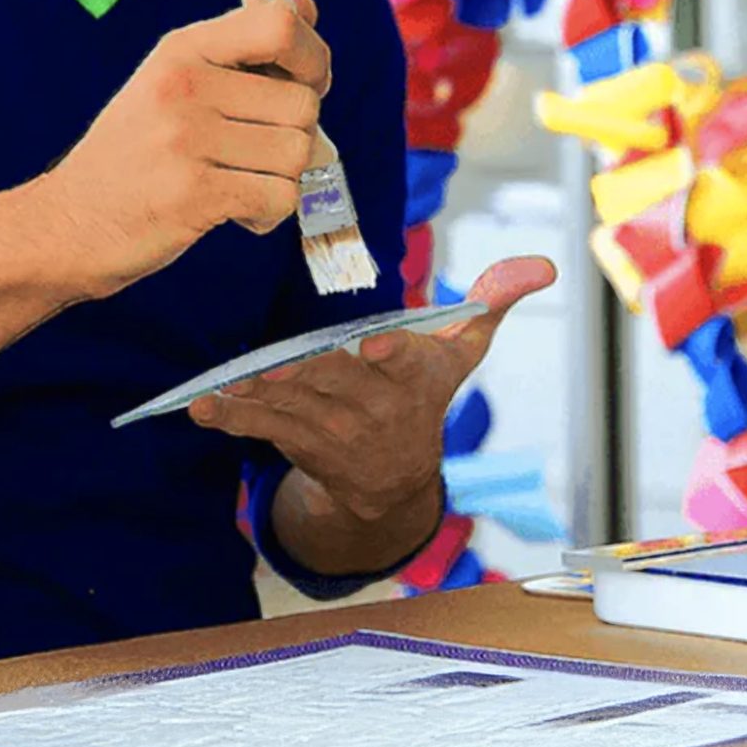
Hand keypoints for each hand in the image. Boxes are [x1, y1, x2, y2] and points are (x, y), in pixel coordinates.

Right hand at [38, 0, 331, 299]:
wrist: (68, 224)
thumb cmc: (130, 155)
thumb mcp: (173, 81)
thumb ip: (242, 46)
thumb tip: (308, 6)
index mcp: (181, 49)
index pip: (279, 24)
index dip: (313, 56)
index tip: (305, 83)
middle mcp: (184, 85)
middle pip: (303, 102)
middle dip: (295, 135)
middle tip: (255, 152)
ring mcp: (186, 139)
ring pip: (297, 153)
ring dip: (280, 178)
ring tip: (237, 182)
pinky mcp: (194, 194)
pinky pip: (280, 197)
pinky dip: (268, 212)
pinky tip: (234, 211)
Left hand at [187, 254, 557, 573]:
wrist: (392, 483)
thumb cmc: (424, 394)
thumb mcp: (464, 351)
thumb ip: (494, 302)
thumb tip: (545, 263)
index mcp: (414, 378)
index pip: (406, 364)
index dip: (392, 355)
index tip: (376, 344)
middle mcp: (373, 408)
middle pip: (340, 386)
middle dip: (312, 377)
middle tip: (284, 365)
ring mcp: (330, 430)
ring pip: (294, 411)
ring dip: (261, 399)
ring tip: (230, 385)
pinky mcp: (293, 442)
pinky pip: (259, 431)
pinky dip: (230, 418)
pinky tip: (202, 406)